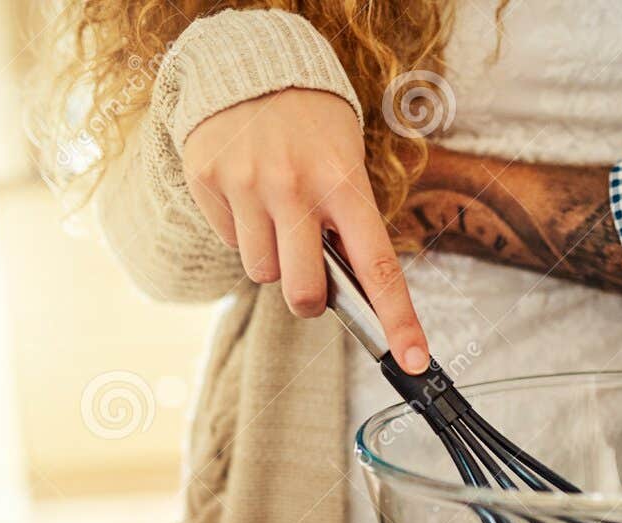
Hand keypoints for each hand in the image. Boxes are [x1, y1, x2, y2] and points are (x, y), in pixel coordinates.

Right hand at [183, 88, 428, 371]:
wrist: (250, 63)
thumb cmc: (312, 125)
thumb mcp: (347, 165)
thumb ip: (348, 224)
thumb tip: (349, 293)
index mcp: (344, 184)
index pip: (378, 267)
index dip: (399, 320)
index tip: (413, 360)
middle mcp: (294, 187)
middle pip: (304, 292)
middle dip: (311, 300)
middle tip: (313, 280)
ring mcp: (247, 185)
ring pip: (263, 273)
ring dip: (274, 260)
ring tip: (278, 215)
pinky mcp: (208, 180)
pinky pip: (229, 241)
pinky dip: (242, 231)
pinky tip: (249, 195)